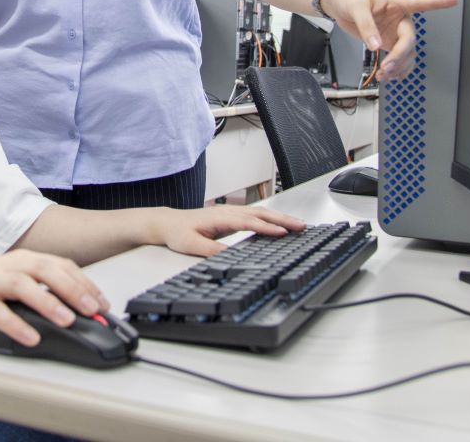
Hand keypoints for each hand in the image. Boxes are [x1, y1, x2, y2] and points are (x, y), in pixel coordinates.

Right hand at [0, 248, 108, 346]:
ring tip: (66, 320)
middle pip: (44, 270)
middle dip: (72, 288)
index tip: (103, 303)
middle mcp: (9, 265)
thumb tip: (81, 310)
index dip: (84, 282)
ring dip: (47, 302)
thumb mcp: (18, 285)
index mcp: (24, 260)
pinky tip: (31, 337)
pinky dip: (15, 325)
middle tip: (92, 309)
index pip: (60, 265)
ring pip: (21, 286)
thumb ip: (45, 292)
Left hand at [153, 206, 305, 256]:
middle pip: (260, 214)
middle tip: (302, 226)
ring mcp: (230, 213)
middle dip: (282, 220)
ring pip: (260, 213)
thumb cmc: (178, 232)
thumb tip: (232, 257)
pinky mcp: (230, 217)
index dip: (267, 228)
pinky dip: (271, 219)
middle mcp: (227, 212)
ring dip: (280, 218)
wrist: (167, 223)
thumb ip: (212, 250)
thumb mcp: (192, 245)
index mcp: (220, 217)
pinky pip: (255, 215)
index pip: (249, 222)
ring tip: (298, 225)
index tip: (284, 233)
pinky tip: (279, 224)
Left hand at [320, 0, 457, 80]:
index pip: (420, 2)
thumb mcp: (356, 7)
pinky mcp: (387, 42)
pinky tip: (388, 76)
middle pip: (409, 40)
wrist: (337, 4)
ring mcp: (394, 32)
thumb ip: (366, 26)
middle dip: (400, 56)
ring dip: (398, 67)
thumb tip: (376, 46)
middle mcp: (400, 19)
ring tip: (384, 76)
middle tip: (387, 67)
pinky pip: (398, 58)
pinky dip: (395, 70)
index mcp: (396, 3)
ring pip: (406, 53)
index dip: (438, 2)